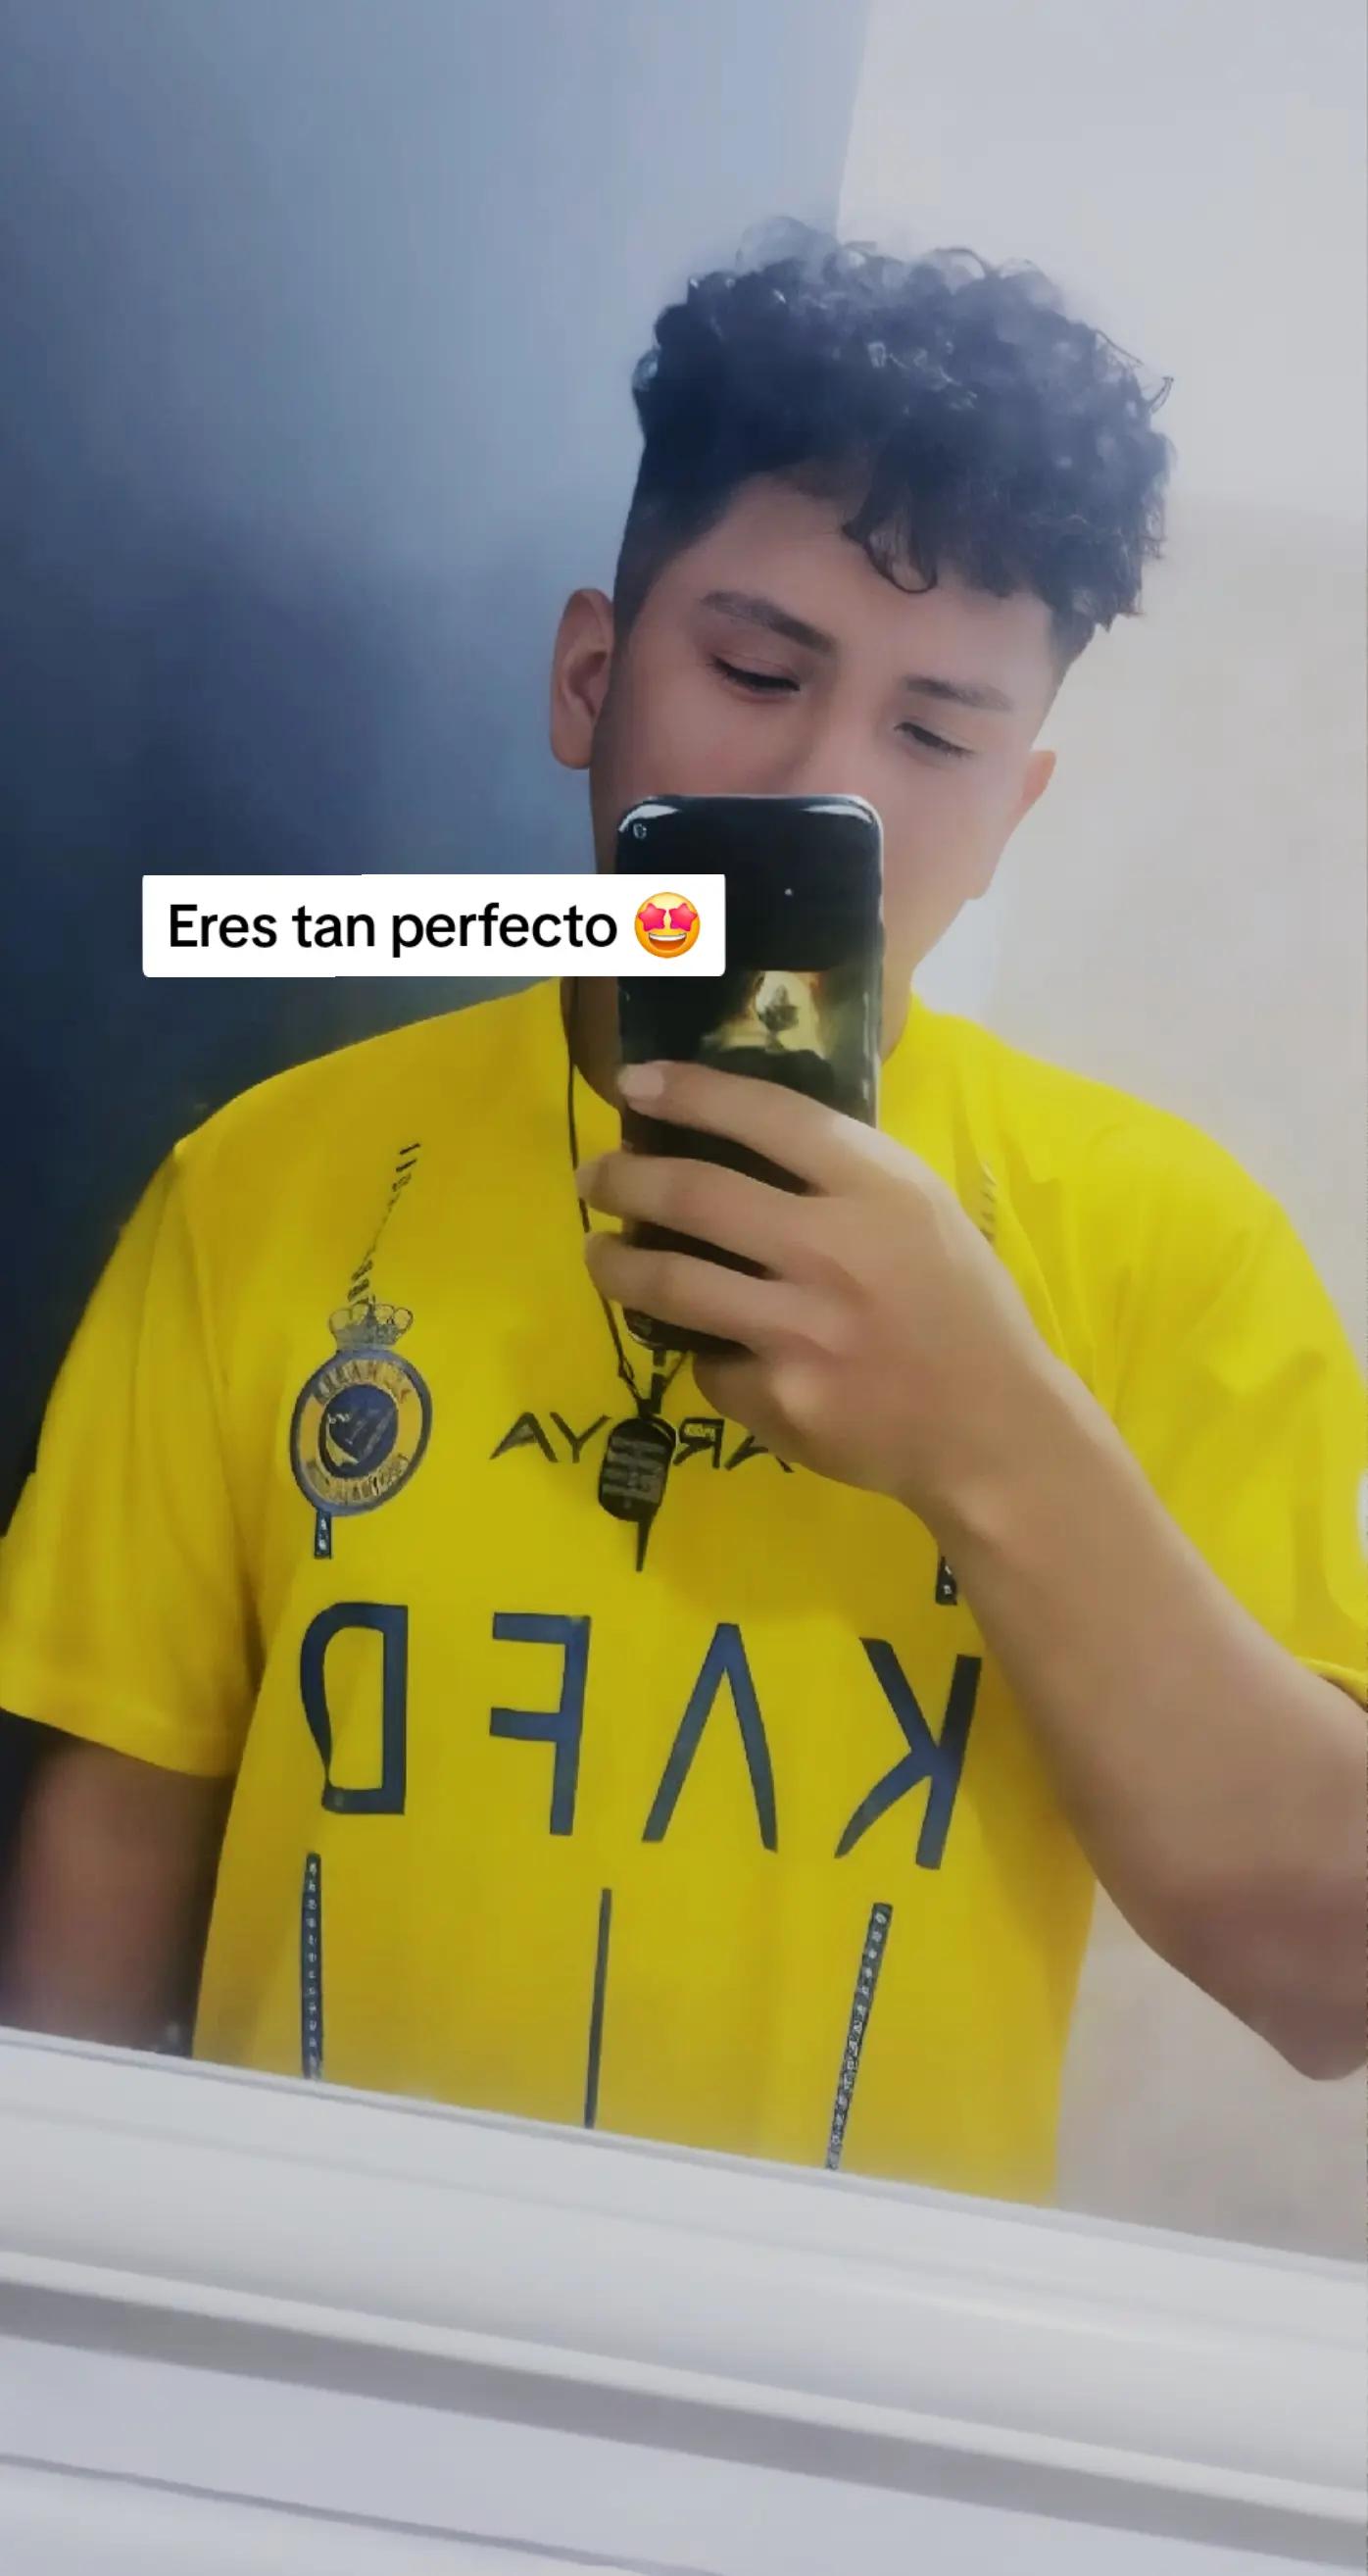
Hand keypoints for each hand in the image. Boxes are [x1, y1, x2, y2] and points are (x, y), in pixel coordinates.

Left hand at [576, 1058, 1067, 1531]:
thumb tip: (743, 1142)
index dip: (690, 1091)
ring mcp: (799, 1328)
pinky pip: (709, 1362)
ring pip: (668, 1281)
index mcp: (879, 1190)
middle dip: (624, 1179)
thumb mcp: (924, 1214)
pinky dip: (701, 1350)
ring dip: (615, 1264)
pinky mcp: (777, 1396)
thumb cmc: (962, 1310)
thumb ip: (847, 1177)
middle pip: (693, 1194)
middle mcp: (831, 1250)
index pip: (766, 1115)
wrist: (991, 1430)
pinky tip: (709, 1347)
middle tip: (595, 1176)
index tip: (636, 1083)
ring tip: (601, 1253)